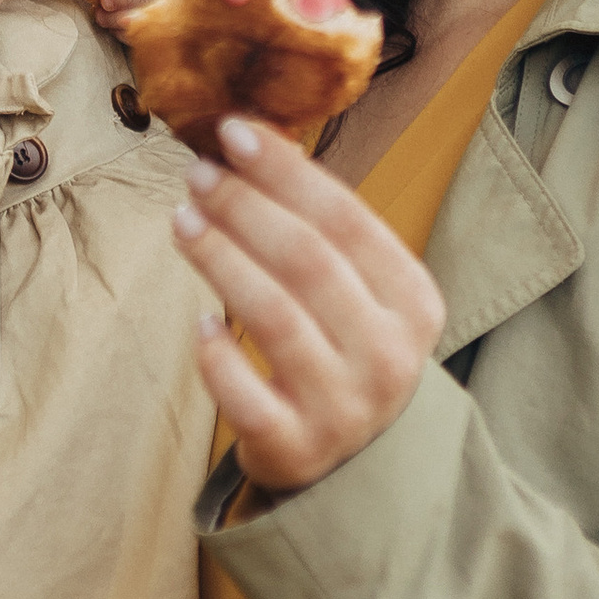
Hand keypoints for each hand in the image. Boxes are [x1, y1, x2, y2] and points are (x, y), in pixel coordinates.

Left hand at [171, 118, 443, 492]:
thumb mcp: (362, 293)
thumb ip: (323, 230)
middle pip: (307, 261)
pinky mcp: (296, 448)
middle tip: (198, 174)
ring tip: (182, 219)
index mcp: (415, 304)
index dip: (286, 171)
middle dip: (244, 207)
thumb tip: (256, 143)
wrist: (360, 465)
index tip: (233, 132)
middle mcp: (388, 356)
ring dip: (221, 258)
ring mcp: (344, 407)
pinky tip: (197, 321)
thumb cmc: (348, 353)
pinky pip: (243, 393)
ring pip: (273, 316)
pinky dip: (215, 353)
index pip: (347, 219)